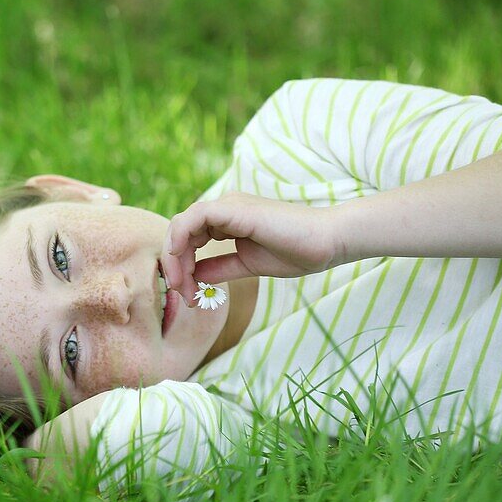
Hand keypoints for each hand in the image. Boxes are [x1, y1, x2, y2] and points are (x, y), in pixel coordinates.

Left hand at [162, 192, 342, 304]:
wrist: (327, 242)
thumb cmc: (296, 252)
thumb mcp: (247, 264)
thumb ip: (220, 268)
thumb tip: (194, 278)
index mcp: (228, 220)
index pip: (189, 238)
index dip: (182, 266)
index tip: (189, 295)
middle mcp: (225, 208)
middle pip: (180, 232)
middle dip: (174, 265)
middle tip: (182, 294)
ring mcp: (229, 205)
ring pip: (182, 224)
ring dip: (175, 257)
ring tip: (183, 286)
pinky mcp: (234, 208)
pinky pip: (193, 218)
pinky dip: (181, 239)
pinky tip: (183, 264)